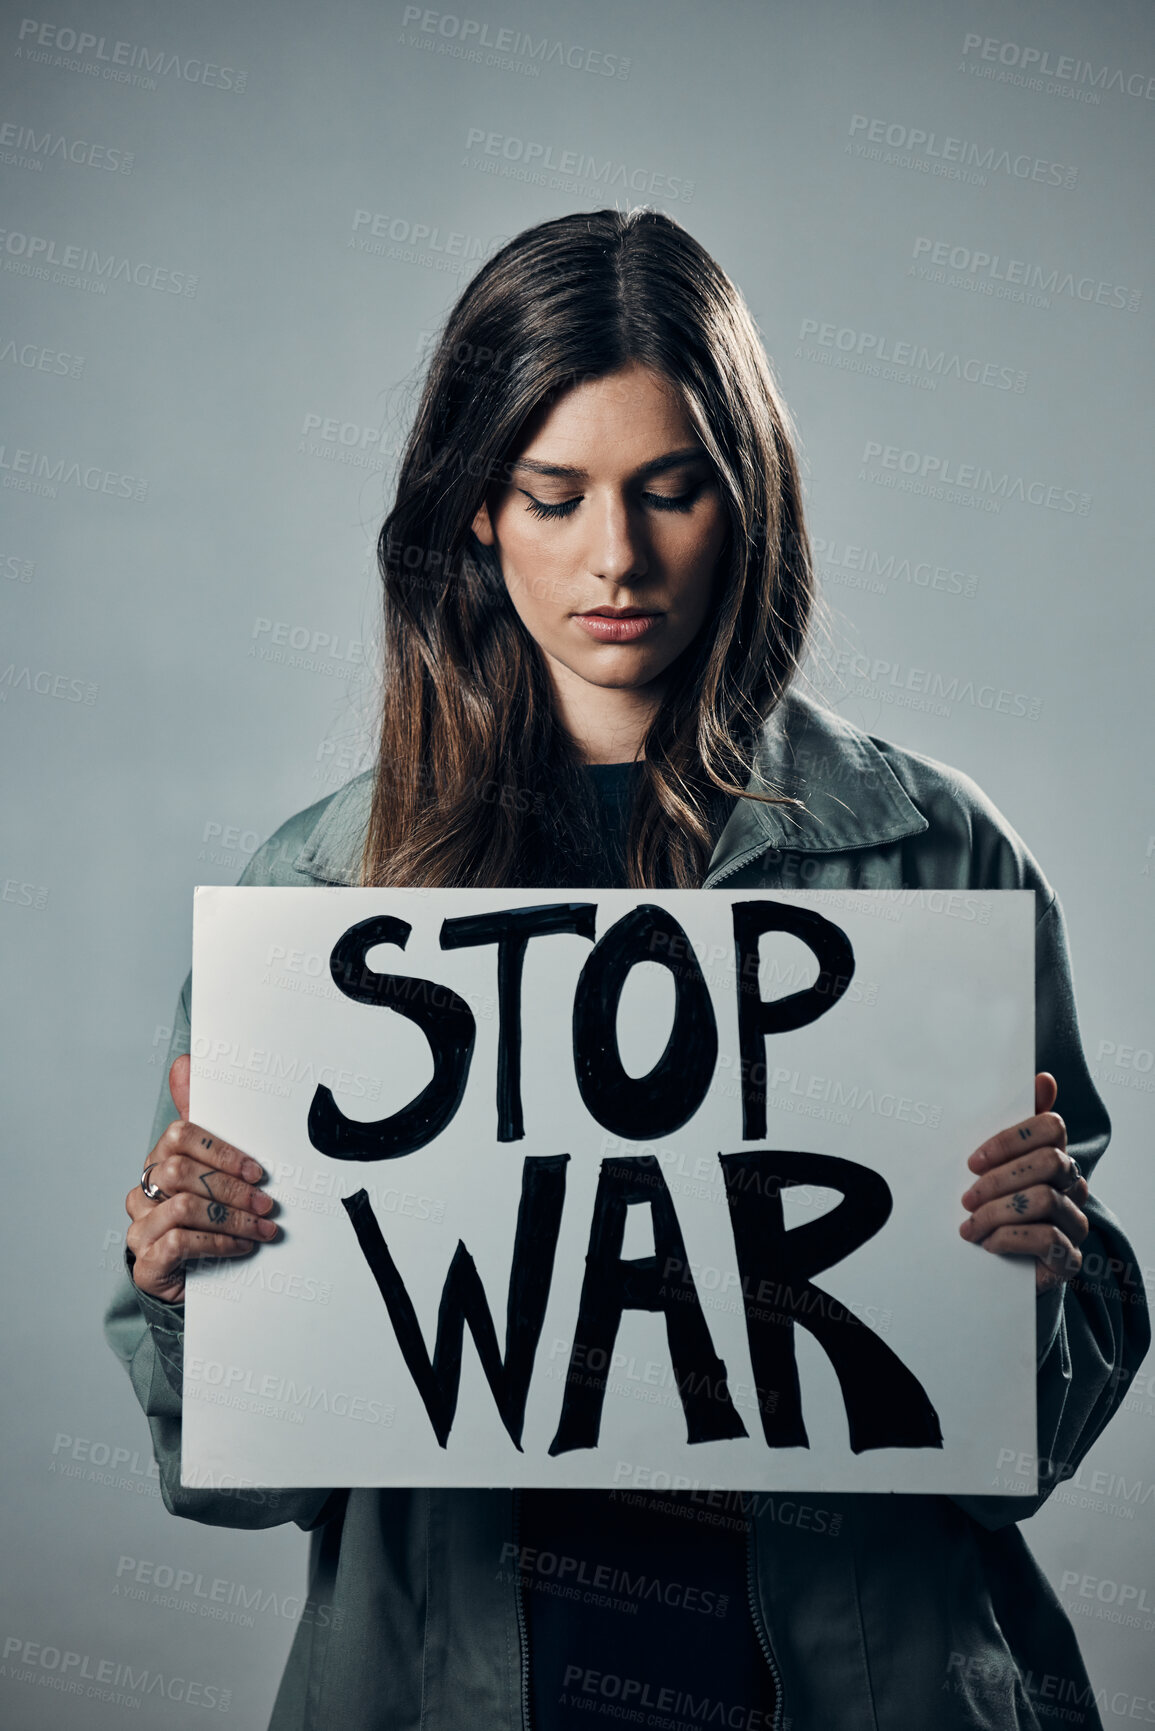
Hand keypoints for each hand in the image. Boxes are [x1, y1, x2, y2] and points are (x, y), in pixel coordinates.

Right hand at [125, 1054, 278, 1303]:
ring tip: (263, 1228)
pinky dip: (217, 1242)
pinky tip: (242, 1246)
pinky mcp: (146, 1263)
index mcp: (160, 1160)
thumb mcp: (215, 1169)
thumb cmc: (208, 1215)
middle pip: (180, 1172)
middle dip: (231, 1188)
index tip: (258, 1171)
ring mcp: (141, 1227)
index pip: (180, 1137)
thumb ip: (208, 1122)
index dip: (222, 1152)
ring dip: (231, 1218)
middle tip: (267, 1203)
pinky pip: (176, 1243)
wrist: (196, 1276)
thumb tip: (184, 1062)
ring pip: (180, 1208)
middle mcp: (144, 1191)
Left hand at [959, 1072, 1089, 1294]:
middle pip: (1048, 1162)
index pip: (1052, 1128)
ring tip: (971, 1225)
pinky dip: (1008, 1238)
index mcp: (1055, 1157)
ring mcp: (1075, 1220)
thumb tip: (1044, 1079)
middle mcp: (1073, 1185)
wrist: (1003, 1268)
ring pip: (1043, 1199)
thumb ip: (1013, 1128)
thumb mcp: (995, 1168)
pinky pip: (1046, 1237)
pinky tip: (988, 1243)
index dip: (1011, 1139)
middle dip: (999, 1179)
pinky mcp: (1070, 1256)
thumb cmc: (998, 1209)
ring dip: (997, 1212)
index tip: (973, 1161)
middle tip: (967, 1197)